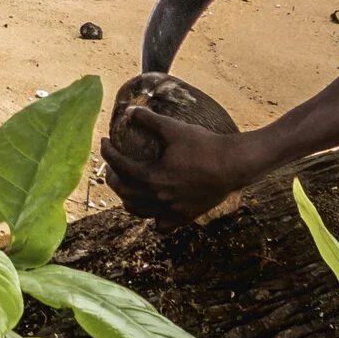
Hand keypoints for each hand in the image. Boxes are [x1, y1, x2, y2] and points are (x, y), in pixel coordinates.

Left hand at [103, 112, 261, 226]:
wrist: (233, 164)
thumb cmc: (204, 145)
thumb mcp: (173, 128)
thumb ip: (148, 119)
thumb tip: (128, 111)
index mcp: (151, 177)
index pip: (119, 166)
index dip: (107, 152)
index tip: (105, 141)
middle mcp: (158, 199)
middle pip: (123, 191)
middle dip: (112, 176)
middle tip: (111, 164)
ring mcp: (171, 211)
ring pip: (138, 210)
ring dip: (127, 197)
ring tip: (126, 184)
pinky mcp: (185, 217)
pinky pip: (161, 225)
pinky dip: (151, 218)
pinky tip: (152, 207)